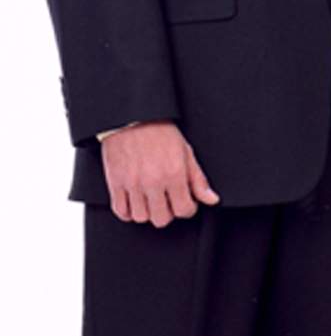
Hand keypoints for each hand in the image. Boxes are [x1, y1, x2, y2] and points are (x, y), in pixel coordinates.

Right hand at [100, 121, 219, 226]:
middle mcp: (153, 181)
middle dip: (167, 212)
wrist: (132, 116)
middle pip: (162, 219)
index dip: (187, 208)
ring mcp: (132, 183)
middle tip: (167, 201)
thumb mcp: (185, 152)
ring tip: (150, 200)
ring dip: (147, 212)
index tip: (184, 202)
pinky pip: (121, 211)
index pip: (183, 210)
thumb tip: (211, 199)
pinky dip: (128, 211)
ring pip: (141, 217)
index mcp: (173, 173)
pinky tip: (134, 202)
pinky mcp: (115, 182)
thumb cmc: (159, 130)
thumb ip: (198, 179)